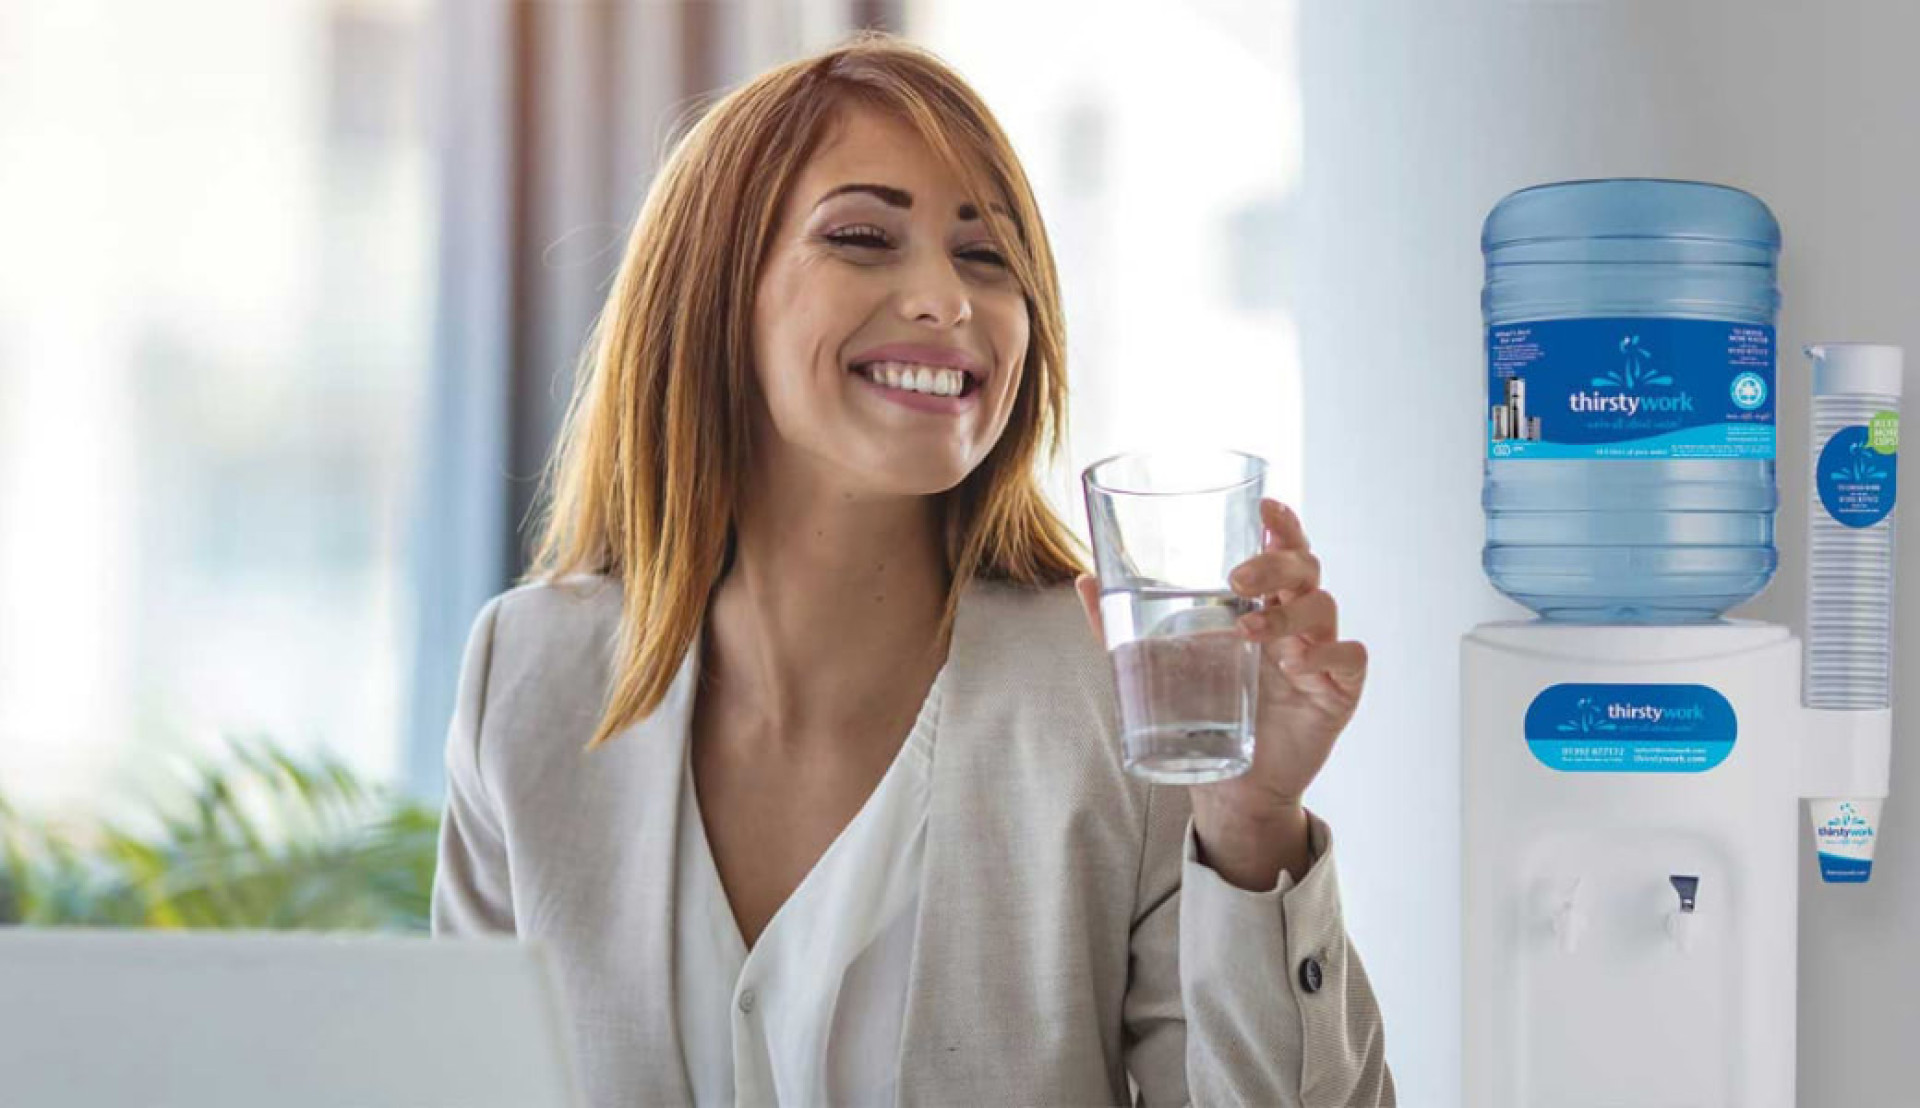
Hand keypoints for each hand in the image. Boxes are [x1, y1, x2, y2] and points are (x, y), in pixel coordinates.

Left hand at [1077, 497, 1368, 887]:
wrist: (1231, 786)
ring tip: (1250, 633)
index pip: (1283, 550)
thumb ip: (1121, 626)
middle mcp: (1296, 622)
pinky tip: (1298, 665)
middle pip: (1306, 569)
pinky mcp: (1338, 691)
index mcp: (1263, 604)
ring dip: (1289, 614)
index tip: (1266, 506)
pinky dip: (1327, 654)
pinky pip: (1351, 657)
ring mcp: (1320, 654)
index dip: (1283, 524)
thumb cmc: (1203, 714)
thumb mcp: (1158, 665)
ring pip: (1325, 607)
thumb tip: (1083, 579)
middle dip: (1277, 562)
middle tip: (1238, 578)